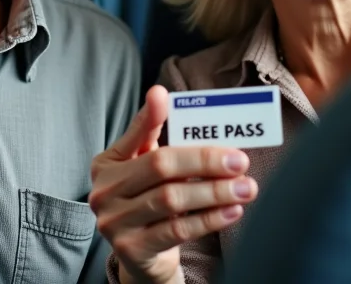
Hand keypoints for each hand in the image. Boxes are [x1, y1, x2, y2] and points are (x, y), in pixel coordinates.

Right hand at [88, 86, 256, 283]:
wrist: (141, 256)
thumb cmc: (149, 201)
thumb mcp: (146, 168)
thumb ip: (155, 136)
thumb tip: (161, 95)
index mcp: (107, 164)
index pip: (135, 136)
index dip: (150, 116)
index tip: (165, 95)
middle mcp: (104, 191)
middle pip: (160, 167)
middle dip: (204, 161)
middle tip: (239, 161)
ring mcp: (114, 222)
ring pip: (172, 199)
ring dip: (215, 192)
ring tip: (246, 187)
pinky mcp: (132, 249)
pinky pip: (178, 230)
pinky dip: (209, 219)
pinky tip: (232, 210)